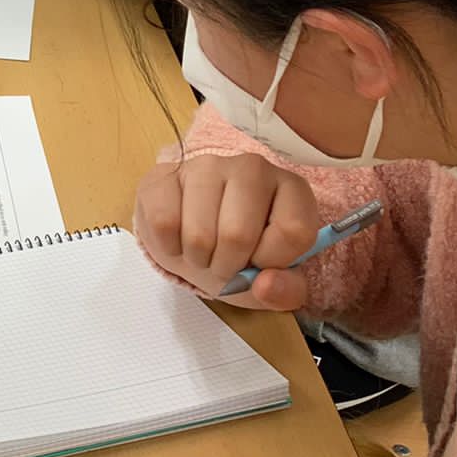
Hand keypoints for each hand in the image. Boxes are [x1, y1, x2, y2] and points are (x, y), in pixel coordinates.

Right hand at [133, 154, 322, 311]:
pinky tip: (179, 239)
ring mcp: (206, 166)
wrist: (196, 237)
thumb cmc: (243, 254)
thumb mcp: (275, 278)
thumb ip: (287, 291)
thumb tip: (265, 285)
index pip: (293, 230)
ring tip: (203, 252)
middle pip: (238, 235)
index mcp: (291, 188)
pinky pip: (163, 223)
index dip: (274, 260)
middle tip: (225, 264)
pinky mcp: (165, 174)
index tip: (261, 261)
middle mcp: (252, 168)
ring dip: (198, 259)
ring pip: (198, 234)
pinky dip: (169, 247)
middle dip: (228, 266)